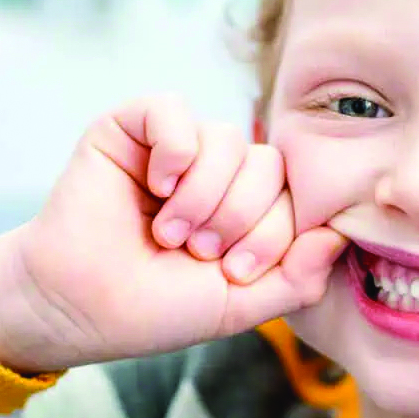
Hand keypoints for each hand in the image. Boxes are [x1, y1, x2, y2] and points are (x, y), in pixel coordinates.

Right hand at [0, 97, 346, 372]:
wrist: (79, 307)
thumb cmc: (156, 309)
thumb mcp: (241, 306)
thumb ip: (298, 278)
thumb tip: (339, 235)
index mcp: (251, 211)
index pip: (298, 195)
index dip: (275, 233)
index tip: (234, 272)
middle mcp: (220, 173)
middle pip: (269, 165)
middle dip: (240, 218)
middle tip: (198, 252)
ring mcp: (178, 148)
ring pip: (228, 138)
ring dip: (203, 196)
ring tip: (169, 233)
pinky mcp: (133, 128)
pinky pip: (173, 109)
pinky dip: (174, 151)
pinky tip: (155, 187)